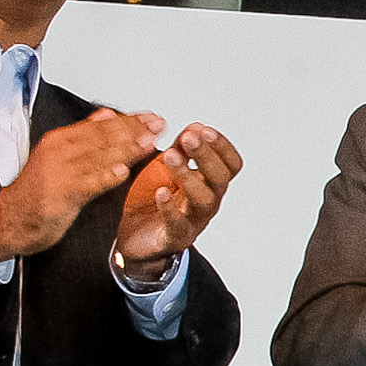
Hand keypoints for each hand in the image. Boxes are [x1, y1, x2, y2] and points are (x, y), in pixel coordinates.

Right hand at [0, 108, 159, 260]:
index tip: (151, 117)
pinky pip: (88, 183)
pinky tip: (123, 172)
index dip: (128, 120)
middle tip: (158, 125)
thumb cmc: (38, 190)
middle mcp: (60, 151)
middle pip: (102, 137)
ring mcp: (61, 171)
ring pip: (99, 156)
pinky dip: (106, 177)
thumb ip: (83, 135)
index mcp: (60, 140)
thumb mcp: (58, 155)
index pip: (100, 125)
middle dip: (134, 130)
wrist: (12, 218)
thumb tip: (106, 114)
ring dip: (127, 149)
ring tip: (149, 142)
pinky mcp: (62, 193)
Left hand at [113, 123, 242, 277]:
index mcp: (209, 183)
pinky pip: (178, 225)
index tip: (204, 129)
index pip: (230, 164)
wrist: (135, 238)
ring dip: (188, 176)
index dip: (222, 146)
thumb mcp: (166, 169)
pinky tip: (161, 193)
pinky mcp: (174, 236)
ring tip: (170, 157)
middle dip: (206, 155)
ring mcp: (193, 220)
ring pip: (203, 200)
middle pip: (220, 178)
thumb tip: (194, 127)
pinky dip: (170, 208)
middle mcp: (207, 201)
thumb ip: (180, 150)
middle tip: (189, 137)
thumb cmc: (153, 201)